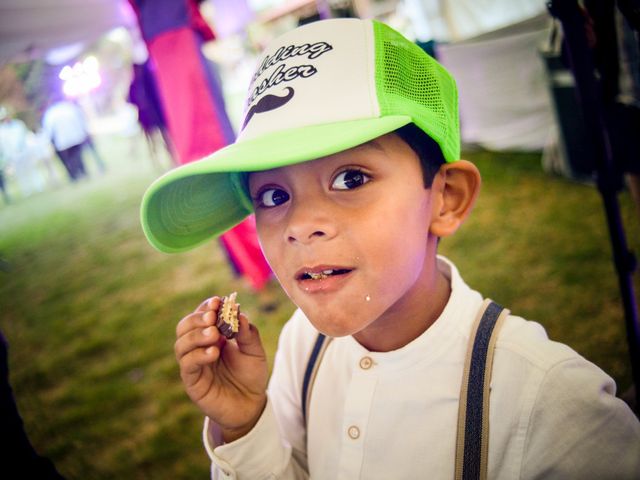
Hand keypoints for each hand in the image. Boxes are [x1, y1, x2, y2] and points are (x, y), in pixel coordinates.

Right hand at [175, 297, 267, 440]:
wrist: (251, 405)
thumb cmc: (250, 375)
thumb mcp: (255, 351)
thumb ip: (248, 334)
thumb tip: (240, 313)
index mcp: (213, 335)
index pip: (202, 315)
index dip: (207, 306)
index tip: (218, 301)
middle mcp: (199, 347)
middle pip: (184, 326)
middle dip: (196, 318)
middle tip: (213, 317)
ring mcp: (193, 364)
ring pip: (181, 344)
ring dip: (196, 335)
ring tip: (214, 334)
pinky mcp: (192, 382)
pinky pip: (187, 365)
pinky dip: (198, 355)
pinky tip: (214, 352)